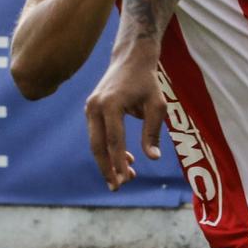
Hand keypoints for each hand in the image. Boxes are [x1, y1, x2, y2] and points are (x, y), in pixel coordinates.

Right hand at [85, 48, 164, 189]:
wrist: (131, 60)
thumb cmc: (147, 82)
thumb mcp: (157, 105)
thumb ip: (153, 131)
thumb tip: (153, 158)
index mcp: (111, 104)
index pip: (114, 140)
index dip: (119, 161)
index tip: (125, 179)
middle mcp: (95, 106)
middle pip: (97, 145)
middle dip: (107, 168)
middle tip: (118, 187)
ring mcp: (90, 108)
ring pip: (96, 143)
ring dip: (109, 161)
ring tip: (126, 177)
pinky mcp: (91, 111)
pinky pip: (98, 135)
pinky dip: (108, 150)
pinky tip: (125, 160)